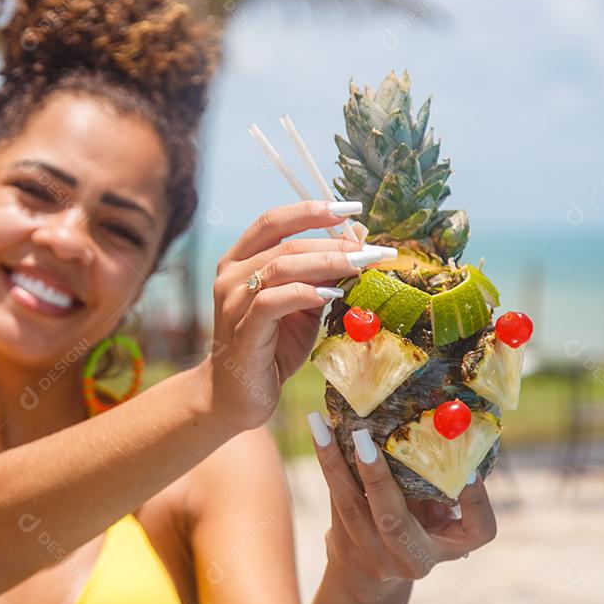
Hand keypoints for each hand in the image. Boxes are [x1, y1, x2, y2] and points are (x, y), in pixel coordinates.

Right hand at [204, 201, 362, 431]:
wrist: (238, 395)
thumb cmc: (271, 346)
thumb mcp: (301, 304)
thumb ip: (321, 274)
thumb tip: (359, 240)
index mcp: (240, 261)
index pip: (273, 221)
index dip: (311, 210)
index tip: (350, 209)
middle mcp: (231, 276)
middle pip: (285, 245)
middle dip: (333, 244)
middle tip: (372, 250)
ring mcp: (232, 304)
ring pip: (280, 268)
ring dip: (326, 264)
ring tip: (360, 267)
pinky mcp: (243, 333)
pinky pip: (271, 303)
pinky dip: (304, 293)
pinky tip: (330, 294)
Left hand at [307, 412, 496, 599]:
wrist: (373, 574)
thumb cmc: (418, 529)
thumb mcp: (437, 516)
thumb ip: (437, 484)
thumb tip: (437, 425)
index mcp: (449, 546)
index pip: (478, 530)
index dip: (476, 502)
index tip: (470, 471)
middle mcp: (413, 558)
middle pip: (394, 522)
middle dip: (377, 479)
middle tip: (363, 438)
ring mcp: (374, 554)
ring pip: (350, 506)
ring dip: (334, 461)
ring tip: (322, 426)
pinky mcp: (344, 542)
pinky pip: (335, 497)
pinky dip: (327, 461)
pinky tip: (319, 431)